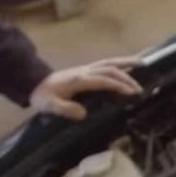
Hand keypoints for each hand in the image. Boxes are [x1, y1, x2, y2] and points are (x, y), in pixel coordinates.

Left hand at [30, 57, 144, 120]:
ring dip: (126, 63)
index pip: (103, 80)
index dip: (118, 85)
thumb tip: (83, 114)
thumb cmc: (42, 96)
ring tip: (142, 63)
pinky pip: (105, 65)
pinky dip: (119, 64)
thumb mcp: (50, 105)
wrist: (32, 82)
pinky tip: (127, 67)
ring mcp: (86, 69)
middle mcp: (85, 71)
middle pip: (110, 69)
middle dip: (127, 77)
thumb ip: (65, 109)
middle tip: (141, 88)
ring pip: (109, 63)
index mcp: (79, 79)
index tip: (131, 93)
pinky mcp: (86, 71)